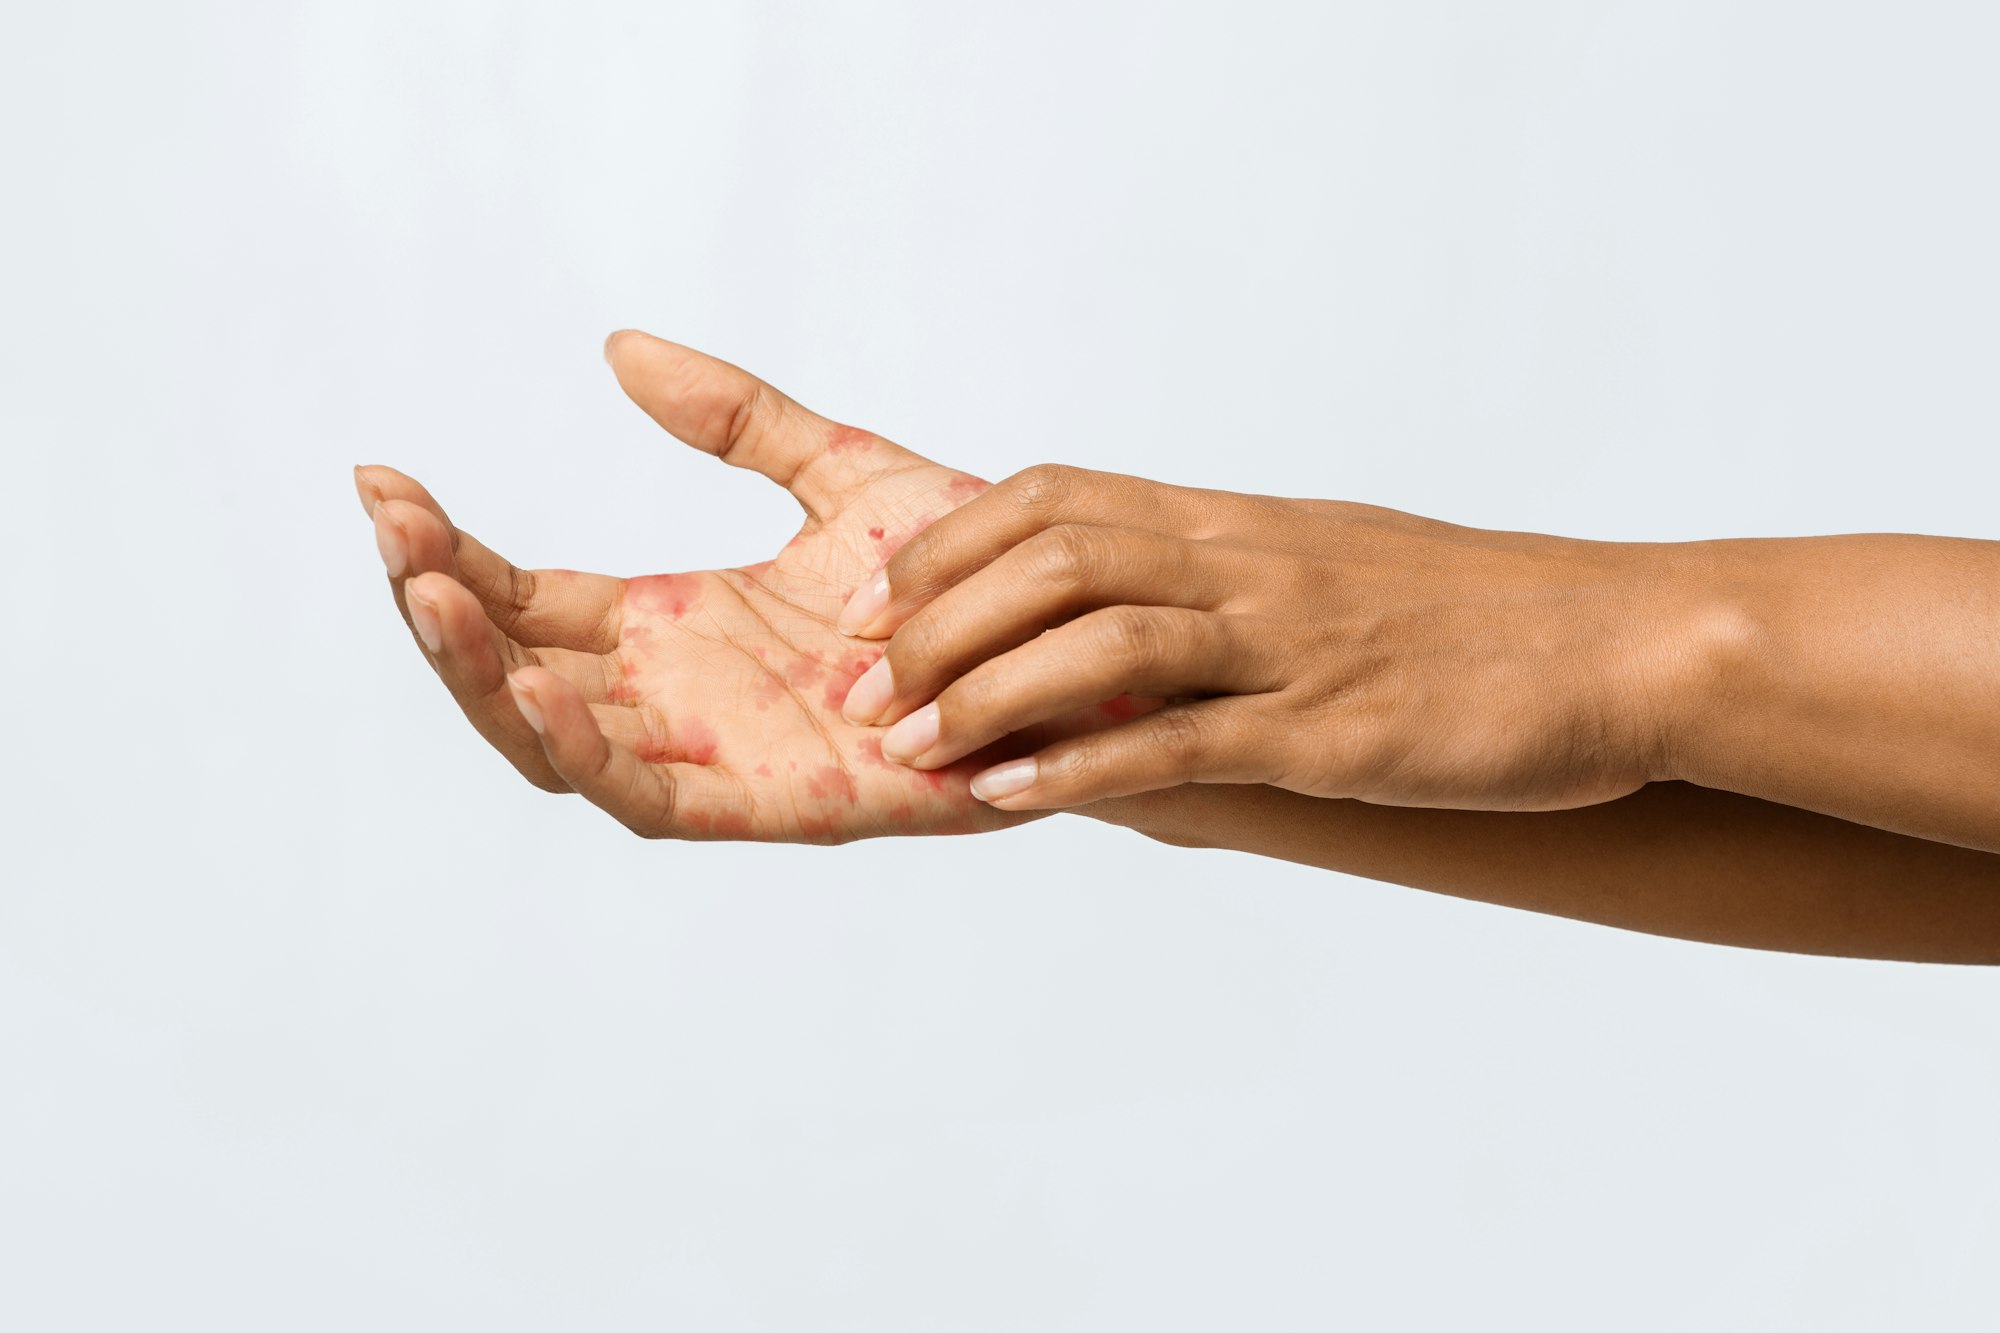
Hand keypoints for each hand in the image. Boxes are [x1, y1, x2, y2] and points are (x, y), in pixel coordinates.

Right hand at [359, 331, 1061, 841]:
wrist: (1071, 648)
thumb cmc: (966, 582)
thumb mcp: (838, 476)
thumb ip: (738, 420)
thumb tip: (622, 349)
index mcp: (669, 626)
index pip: (523, 597)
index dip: (448, 549)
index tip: (382, 481)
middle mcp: (674, 698)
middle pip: (512, 669)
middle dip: (438, 607)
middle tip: (390, 528)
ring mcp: (714, 757)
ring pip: (554, 740)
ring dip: (480, 678)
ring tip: (428, 594)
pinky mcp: (769, 808)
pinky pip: (646, 795)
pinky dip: (583, 751)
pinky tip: (534, 684)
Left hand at [835, 465, 1694, 812]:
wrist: (1622, 643)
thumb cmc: (1474, 614)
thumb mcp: (1329, 565)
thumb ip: (1227, 576)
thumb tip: (1131, 601)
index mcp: (1241, 522)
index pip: (1061, 495)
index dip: (953, 543)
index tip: (880, 594)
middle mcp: (1250, 563)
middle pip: (1056, 555)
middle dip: (937, 619)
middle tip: (860, 684)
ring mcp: (1290, 643)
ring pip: (1102, 638)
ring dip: (984, 691)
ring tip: (905, 745)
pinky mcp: (1331, 727)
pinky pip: (1183, 739)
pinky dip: (1082, 764)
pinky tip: (1008, 795)